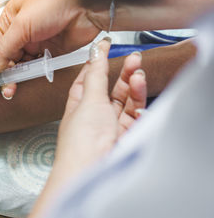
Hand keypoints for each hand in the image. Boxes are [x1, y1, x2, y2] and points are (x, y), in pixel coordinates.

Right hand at [0, 0, 100, 98]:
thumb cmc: (55, 1)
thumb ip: (3, 49)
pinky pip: (38, 68)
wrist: (88, 3)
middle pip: (6, 60)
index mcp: (10, 20)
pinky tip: (26, 82)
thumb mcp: (22, 25)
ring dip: (16, 78)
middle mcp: (22, 33)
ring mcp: (37, 43)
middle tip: (0, 90)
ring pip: (21, 66)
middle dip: (2, 76)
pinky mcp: (51, 53)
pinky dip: (31, 76)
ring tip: (11, 89)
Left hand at [55, 37, 146, 175]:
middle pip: (110, 88)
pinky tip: (139, 91)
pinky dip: (138, 101)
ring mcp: (110, 125)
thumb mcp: (88, 99)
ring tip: (138, 70)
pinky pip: (134, 113)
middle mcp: (94, 115)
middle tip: (133, 57)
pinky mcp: (125, 134)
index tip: (104, 48)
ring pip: (124, 100)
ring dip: (132, 84)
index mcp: (78, 105)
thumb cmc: (81, 140)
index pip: (87, 80)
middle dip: (121, 72)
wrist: (91, 169)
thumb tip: (95, 51)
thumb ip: (96, 74)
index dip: (96, 64)